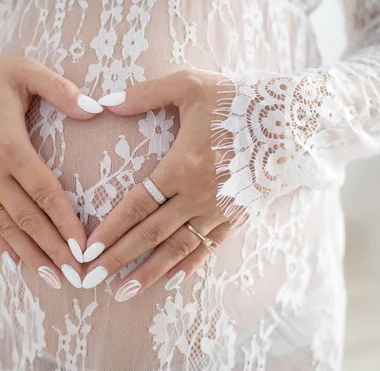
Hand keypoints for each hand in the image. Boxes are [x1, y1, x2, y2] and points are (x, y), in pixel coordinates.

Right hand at [0, 55, 103, 288]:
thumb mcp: (26, 71)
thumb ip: (62, 90)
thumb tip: (97, 108)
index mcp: (8, 145)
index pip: (45, 193)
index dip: (66, 222)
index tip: (84, 247)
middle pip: (28, 218)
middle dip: (53, 250)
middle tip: (76, 276)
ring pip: (6, 227)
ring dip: (31, 255)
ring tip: (53, 279)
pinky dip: (1, 243)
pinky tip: (16, 262)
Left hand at [79, 69, 234, 299]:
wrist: (293, 120)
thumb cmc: (238, 99)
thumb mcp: (191, 85)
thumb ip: (146, 94)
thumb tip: (105, 102)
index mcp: (184, 165)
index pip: (138, 204)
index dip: (111, 229)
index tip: (87, 250)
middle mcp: (199, 195)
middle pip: (152, 234)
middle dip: (119, 258)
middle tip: (91, 280)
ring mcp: (220, 210)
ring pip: (178, 248)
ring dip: (149, 272)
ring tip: (123, 293)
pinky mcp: (237, 216)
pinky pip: (209, 247)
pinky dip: (190, 265)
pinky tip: (172, 281)